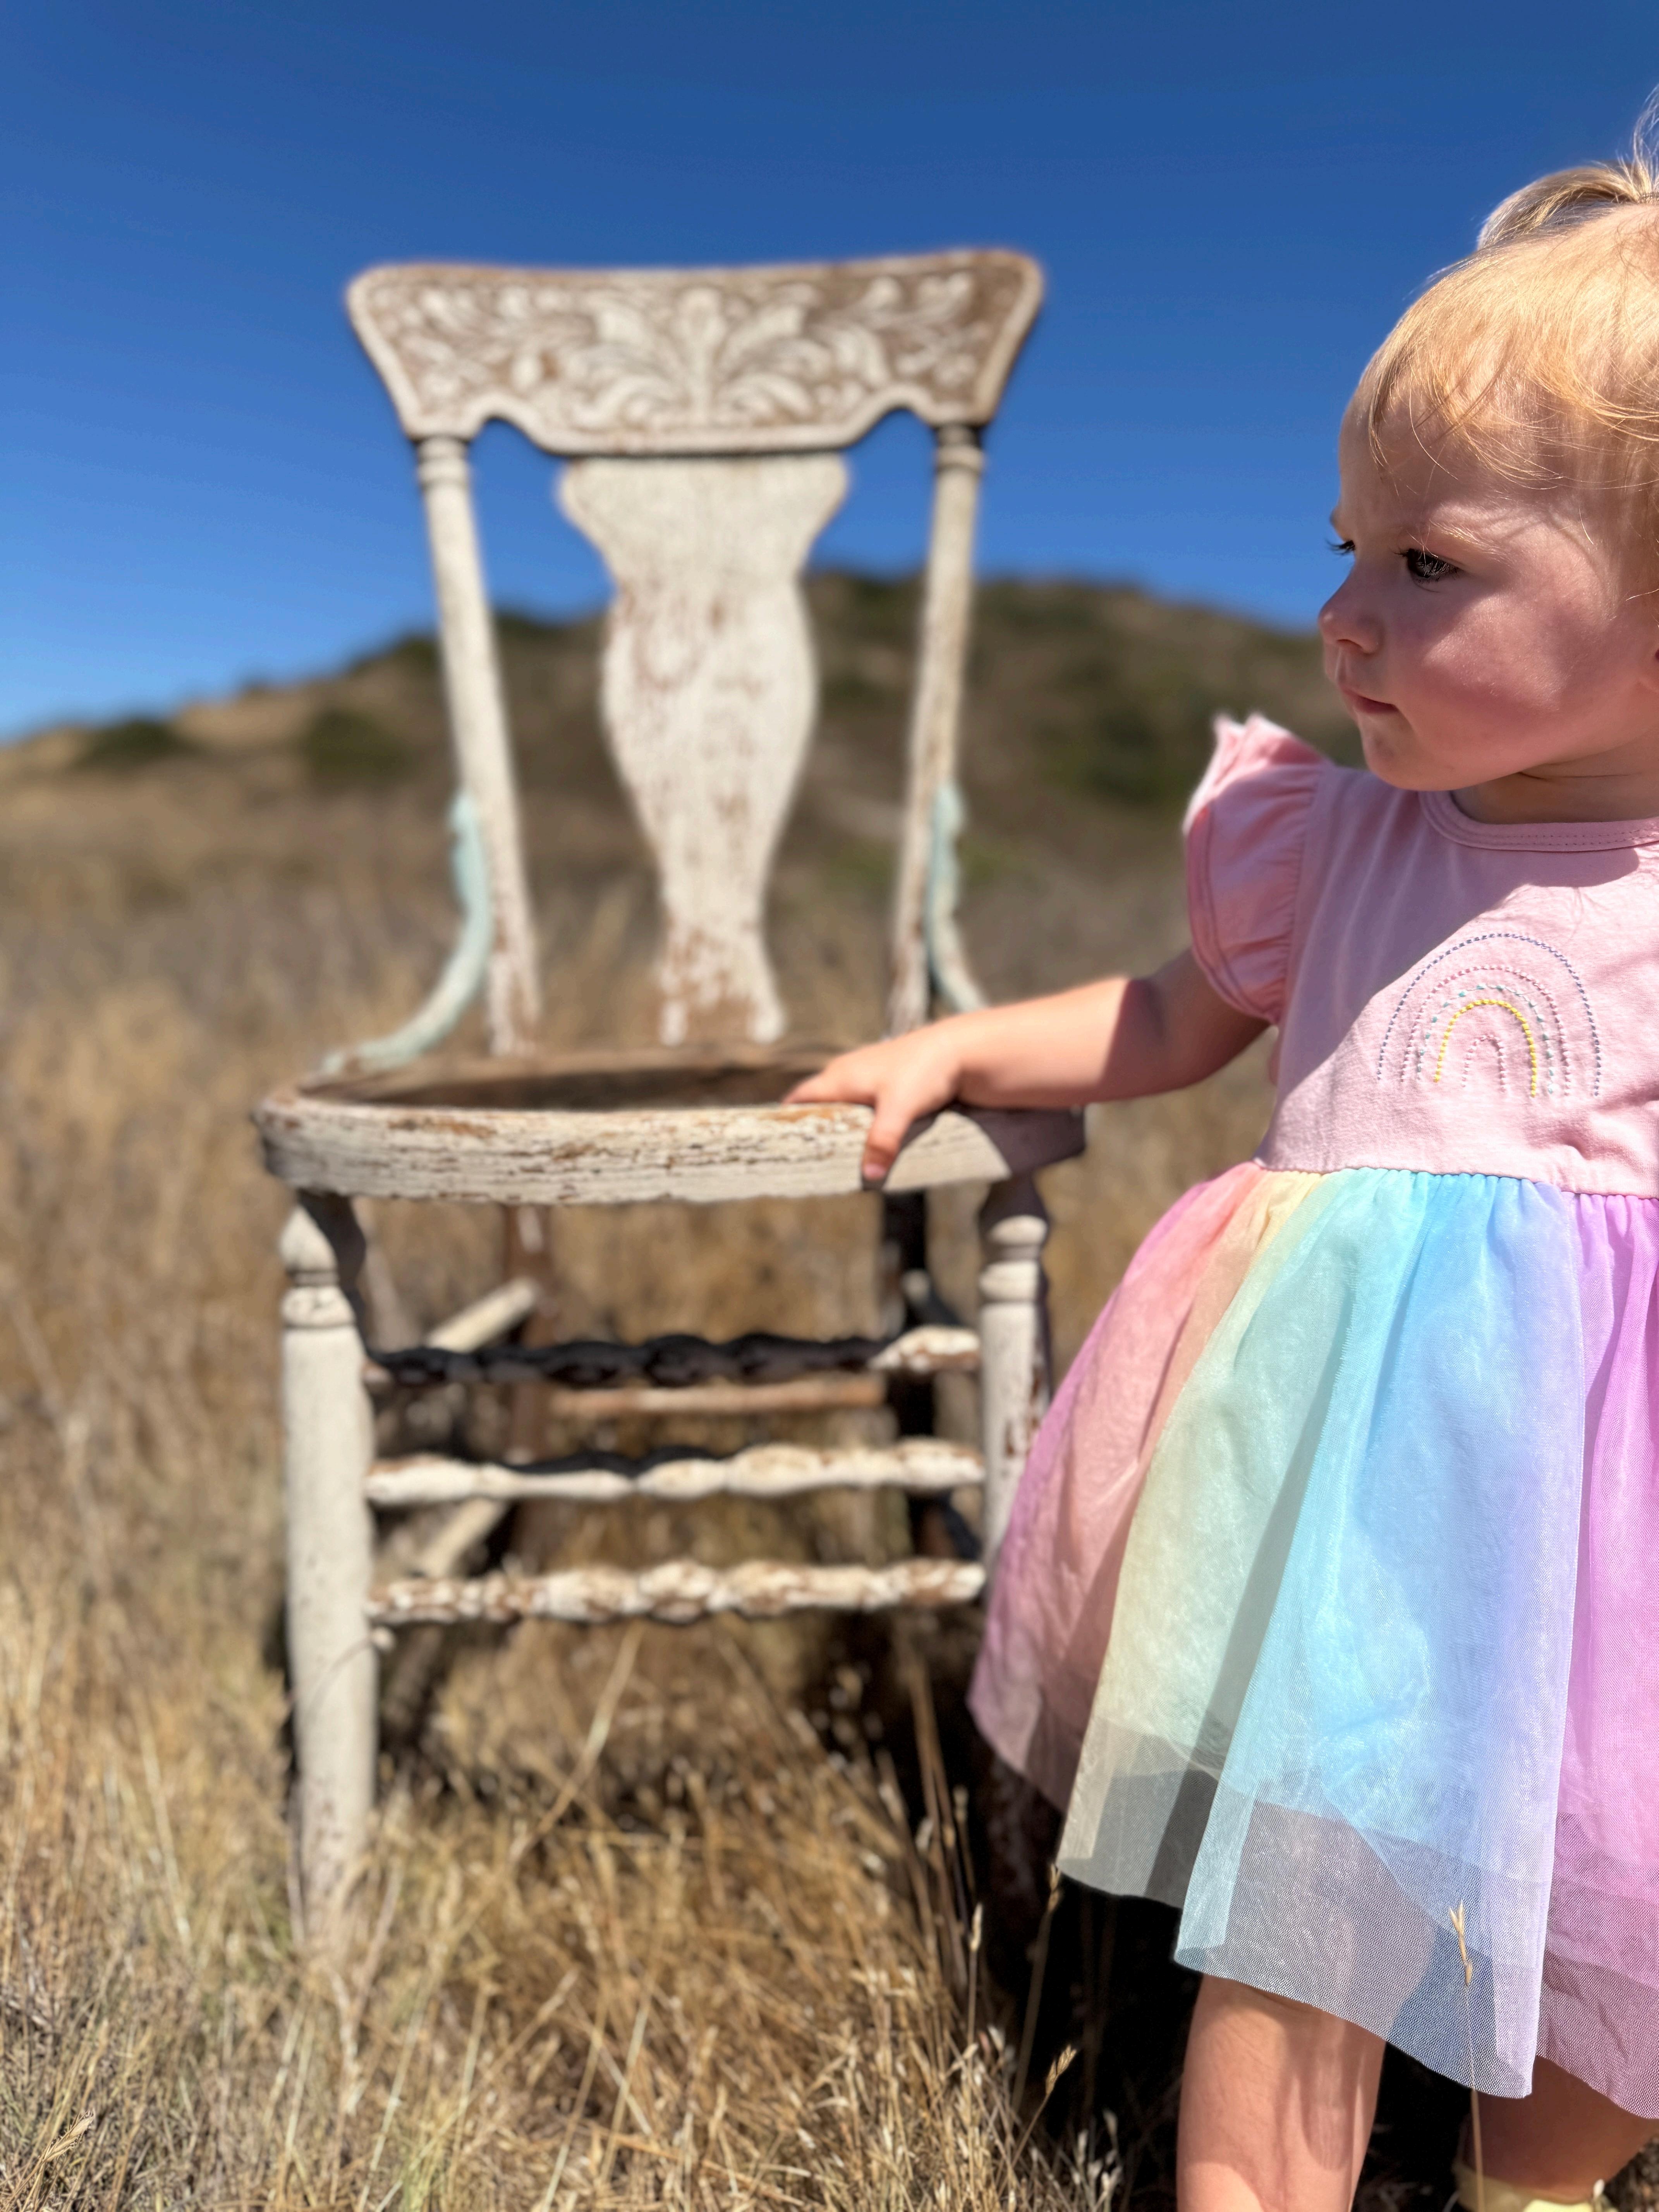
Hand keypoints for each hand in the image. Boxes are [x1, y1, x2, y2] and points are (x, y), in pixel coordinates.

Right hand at [785, 1028, 961, 1183]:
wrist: (962, 1049)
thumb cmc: (926, 1071)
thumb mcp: (901, 1108)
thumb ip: (882, 1141)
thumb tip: (869, 1176)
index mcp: (840, 1076)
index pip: (799, 1098)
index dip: (785, 1119)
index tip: (775, 1144)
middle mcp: (849, 1073)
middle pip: (819, 1104)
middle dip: (813, 1129)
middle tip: (807, 1161)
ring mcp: (869, 1075)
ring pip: (843, 1104)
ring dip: (840, 1127)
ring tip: (836, 1158)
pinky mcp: (889, 1081)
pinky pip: (864, 1104)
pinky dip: (861, 1121)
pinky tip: (870, 1140)